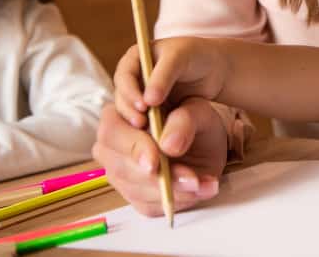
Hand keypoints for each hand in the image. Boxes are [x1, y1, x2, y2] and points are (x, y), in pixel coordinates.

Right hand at [92, 99, 225, 215]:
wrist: (206, 143)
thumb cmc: (196, 122)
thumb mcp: (198, 112)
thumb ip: (183, 122)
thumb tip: (168, 145)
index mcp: (122, 113)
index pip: (112, 131)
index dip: (132, 147)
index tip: (156, 159)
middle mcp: (114, 144)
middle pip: (119, 167)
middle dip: (154, 177)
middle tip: (186, 177)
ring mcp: (120, 171)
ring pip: (134, 189)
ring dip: (169, 190)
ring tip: (199, 182)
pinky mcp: (134, 194)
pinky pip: (147, 205)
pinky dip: (175, 201)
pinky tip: (197, 190)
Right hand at [113, 37, 229, 129]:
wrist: (211, 69)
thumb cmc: (195, 56)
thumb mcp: (179, 59)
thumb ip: (162, 77)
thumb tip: (148, 101)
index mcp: (135, 59)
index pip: (124, 76)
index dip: (130, 91)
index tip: (144, 105)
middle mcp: (133, 79)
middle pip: (122, 98)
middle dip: (130, 111)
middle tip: (142, 124)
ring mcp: (140, 96)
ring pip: (129, 113)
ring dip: (136, 123)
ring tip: (149, 130)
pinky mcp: (148, 112)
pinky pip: (141, 122)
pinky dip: (146, 129)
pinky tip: (155, 138)